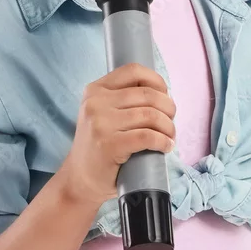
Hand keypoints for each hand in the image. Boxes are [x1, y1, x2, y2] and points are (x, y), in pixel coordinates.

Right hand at [57, 62, 176, 206]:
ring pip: (150, 115)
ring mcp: (100, 124)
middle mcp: (95, 103)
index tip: (165, 95)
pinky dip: (163, 141)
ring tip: (170, 136)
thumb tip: (162, 93)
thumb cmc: (99, 145)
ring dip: (168, 126)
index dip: (157, 81)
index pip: (133, 70)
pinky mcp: (109, 145)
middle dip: (168, 107)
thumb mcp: (102, 113)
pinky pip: (147, 137)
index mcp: (95, 89)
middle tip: (171, 121)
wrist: (79, 179)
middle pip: (147, 95)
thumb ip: (122, 99)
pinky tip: (166, 146)